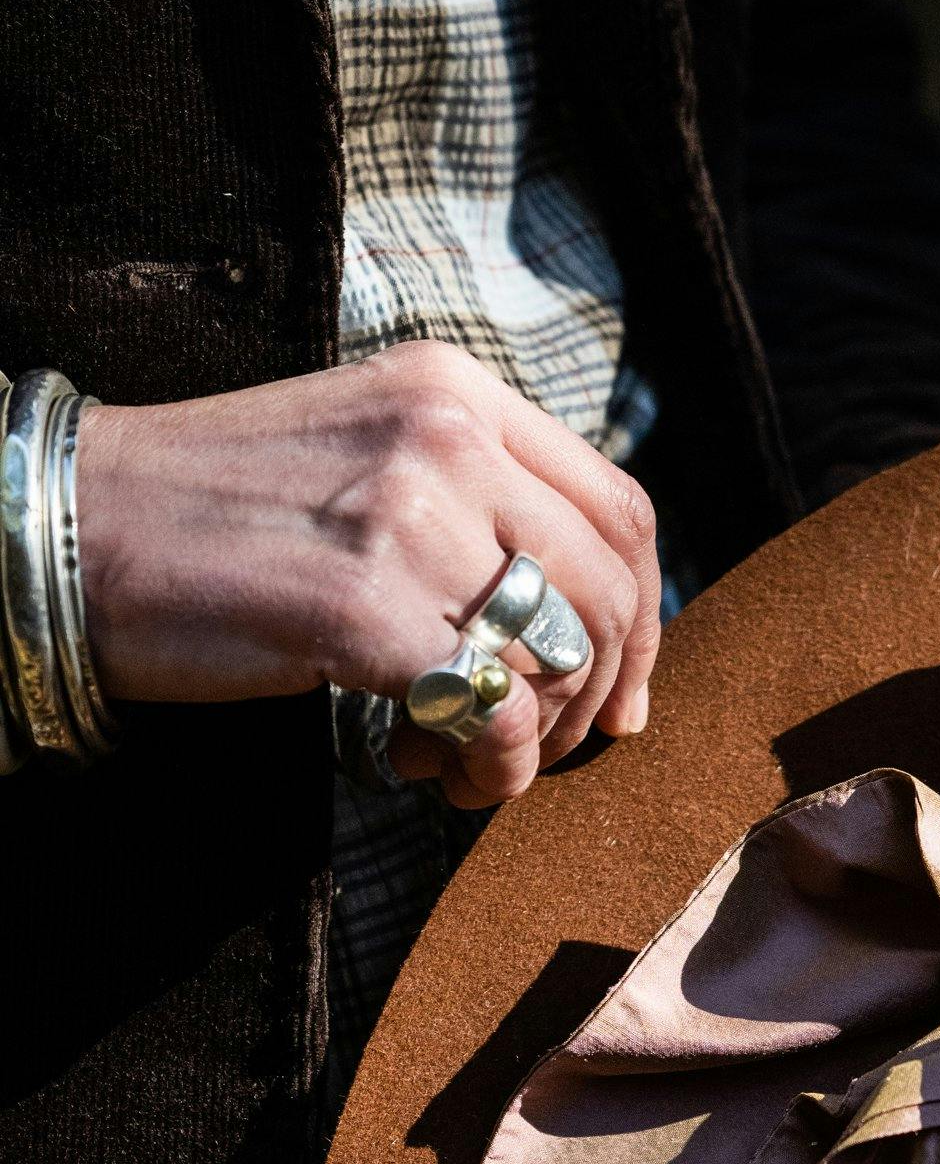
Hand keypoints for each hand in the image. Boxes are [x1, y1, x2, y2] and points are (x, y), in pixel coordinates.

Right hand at [74, 343, 661, 809]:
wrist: (71, 525)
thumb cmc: (216, 509)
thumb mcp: (367, 451)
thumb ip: (474, 495)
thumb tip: (579, 607)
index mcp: (457, 390)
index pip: (621, 508)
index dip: (644, 617)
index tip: (621, 690)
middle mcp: (448, 435)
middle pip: (608, 589)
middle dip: (598, 693)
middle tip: (541, 747)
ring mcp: (408, 515)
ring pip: (555, 656)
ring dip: (527, 738)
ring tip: (455, 760)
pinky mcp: (361, 604)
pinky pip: (488, 710)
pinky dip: (485, 765)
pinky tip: (429, 773)